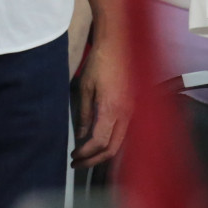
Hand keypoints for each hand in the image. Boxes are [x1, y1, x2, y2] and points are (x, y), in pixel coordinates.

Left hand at [72, 42, 130, 167]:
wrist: (121, 45)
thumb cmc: (100, 63)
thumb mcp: (84, 88)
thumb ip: (85, 115)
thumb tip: (82, 136)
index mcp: (112, 109)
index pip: (99, 142)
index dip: (85, 154)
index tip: (73, 156)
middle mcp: (126, 113)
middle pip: (113, 148)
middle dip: (94, 160)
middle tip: (78, 163)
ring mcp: (133, 111)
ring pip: (121, 142)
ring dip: (104, 153)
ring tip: (87, 155)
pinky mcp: (135, 107)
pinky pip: (124, 132)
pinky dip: (112, 142)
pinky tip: (100, 141)